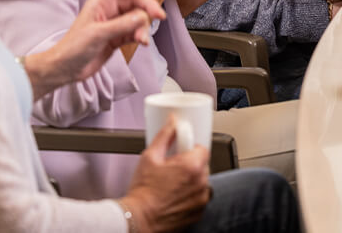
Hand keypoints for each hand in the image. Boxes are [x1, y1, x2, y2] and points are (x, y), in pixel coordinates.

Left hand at [26, 0, 165, 98]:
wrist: (65, 69)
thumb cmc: (73, 48)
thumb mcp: (98, 34)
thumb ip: (121, 25)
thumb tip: (142, 17)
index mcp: (101, 1)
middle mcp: (109, 9)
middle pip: (136, 1)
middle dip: (148, 8)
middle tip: (159, 17)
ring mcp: (114, 23)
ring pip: (137, 18)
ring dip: (144, 27)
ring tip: (143, 40)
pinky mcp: (117, 37)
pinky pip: (135, 31)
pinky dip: (141, 35)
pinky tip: (142, 43)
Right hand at [120, 116, 210, 231]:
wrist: (139, 220)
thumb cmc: (143, 192)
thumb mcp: (150, 156)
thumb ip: (165, 135)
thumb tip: (172, 121)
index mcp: (192, 166)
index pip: (202, 148)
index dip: (191, 148)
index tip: (182, 151)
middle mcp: (201, 183)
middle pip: (202, 164)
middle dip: (190, 163)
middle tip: (172, 167)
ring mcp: (200, 200)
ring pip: (201, 181)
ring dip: (191, 179)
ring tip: (172, 183)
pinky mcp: (198, 213)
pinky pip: (199, 197)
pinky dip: (190, 195)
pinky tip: (175, 195)